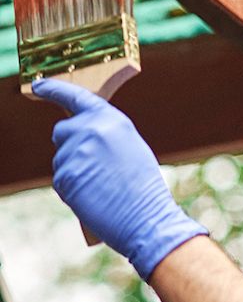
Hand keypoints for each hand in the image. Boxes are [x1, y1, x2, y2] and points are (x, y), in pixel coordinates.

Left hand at [32, 78, 207, 279]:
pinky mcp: (64, 176)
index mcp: (112, 120)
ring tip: (102, 186)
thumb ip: (105, 135)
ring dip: (74, 170)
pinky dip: (73, 188)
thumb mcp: (131, 148)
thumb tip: (81, 135)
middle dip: (71, 145)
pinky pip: (61, 178)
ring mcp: (75, 153)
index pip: (75, 97)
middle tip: (93, 166)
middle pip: (62, 130)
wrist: (146, 217)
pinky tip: (94, 196)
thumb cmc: (144, 188)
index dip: (53, 88)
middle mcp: (91, 130)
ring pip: (61, 158)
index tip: (38, 84)